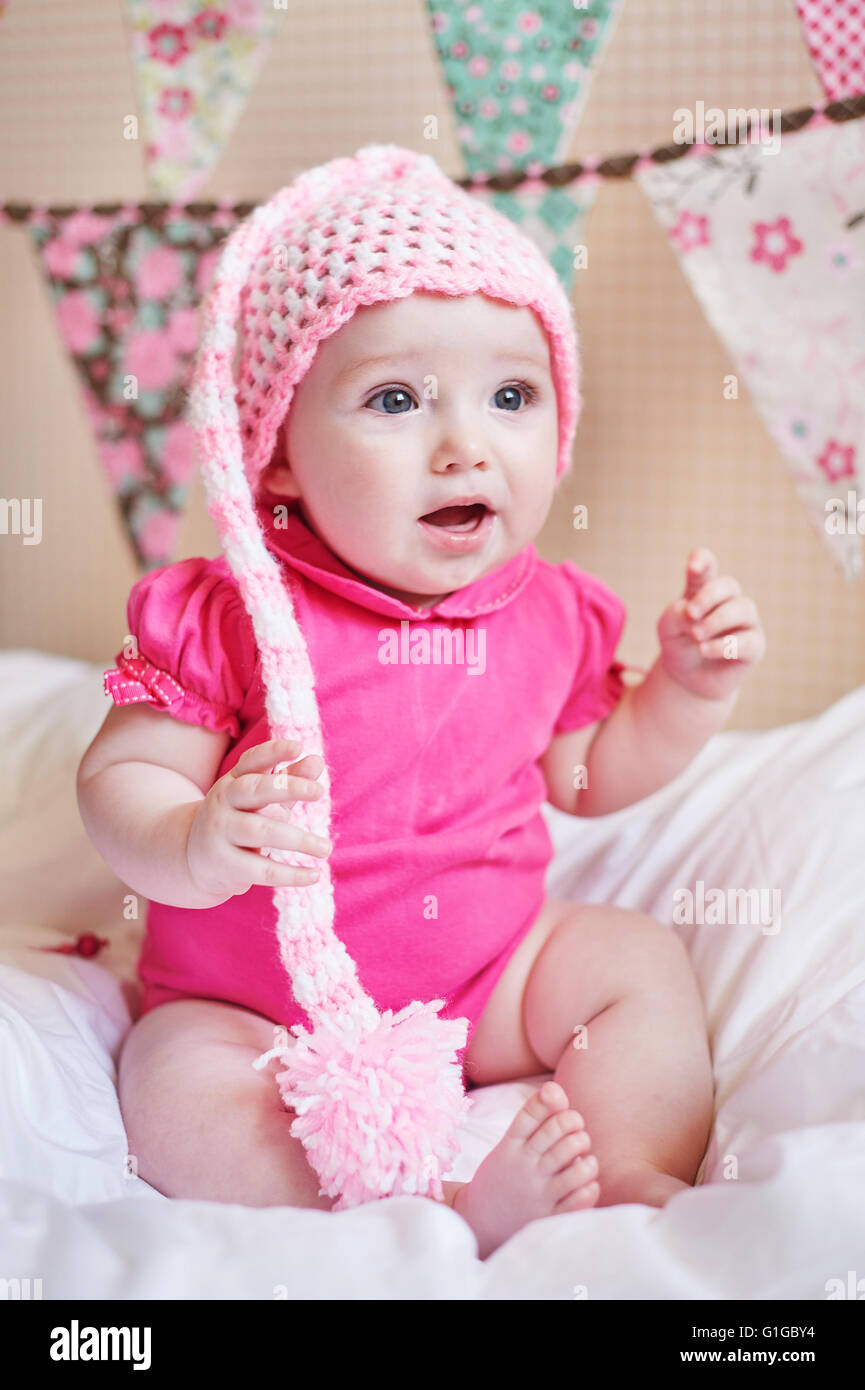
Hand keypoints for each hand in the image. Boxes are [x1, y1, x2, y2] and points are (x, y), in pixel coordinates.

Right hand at [185, 737, 331, 900]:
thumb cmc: (240, 820)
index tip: (298, 747)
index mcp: (233, 781)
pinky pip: (261, 869)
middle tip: (319, 792)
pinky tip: (314, 875)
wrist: (193, 858)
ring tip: (326, 848)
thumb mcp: (262, 799)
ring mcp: (220, 832)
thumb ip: (290, 780)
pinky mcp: (224, 864)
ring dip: (298, 840)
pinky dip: (290, 874)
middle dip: (287, 787)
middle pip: (255, 790)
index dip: (273, 752)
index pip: (252, 761)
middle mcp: (223, 802)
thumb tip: (318, 760)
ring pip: (261, 832)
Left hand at [657, 547, 765, 701]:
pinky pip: (747, 640)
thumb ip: (677, 614)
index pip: (707, 566)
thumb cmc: (678, 645)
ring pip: (742, 609)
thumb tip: (697, 617)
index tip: (694, 567)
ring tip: (696, 635)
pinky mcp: (754, 646)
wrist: (687, 679)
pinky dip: (724, 644)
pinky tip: (704, 650)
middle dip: (709, 596)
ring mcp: (745, 622)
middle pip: (728, 585)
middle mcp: (728, 601)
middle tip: (690, 613)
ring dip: (717, 620)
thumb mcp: (667, 628)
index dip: (703, 560)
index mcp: (703, 590)